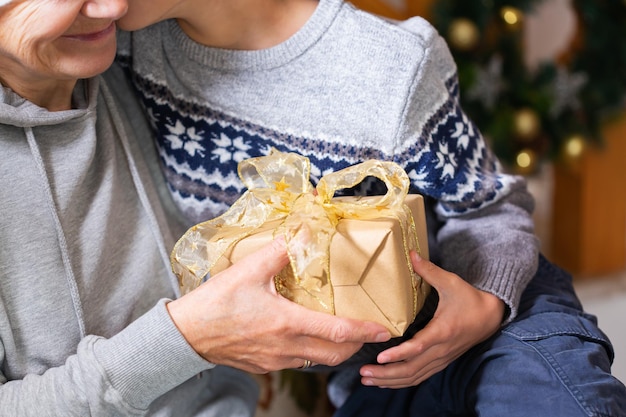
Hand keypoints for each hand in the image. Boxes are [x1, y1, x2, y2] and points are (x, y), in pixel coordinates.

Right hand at [166, 237, 390, 372]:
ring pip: (317, 361)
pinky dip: (310, 352)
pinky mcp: (263, 366)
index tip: (384, 331)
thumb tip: (305, 230)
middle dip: (356, 345)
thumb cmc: (216, 303)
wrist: (186, 334)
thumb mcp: (250, 270)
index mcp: (287, 324)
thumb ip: (281, 250)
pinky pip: (297, 362)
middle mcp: (286, 348)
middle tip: (367, 332)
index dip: (365, 332)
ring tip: (340, 332)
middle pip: (335, 355)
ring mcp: (275, 361)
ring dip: (334, 349)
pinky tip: (304, 335)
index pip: (338, 332)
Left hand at [359, 251, 504, 387]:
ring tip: (368, 380)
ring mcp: (442, 359)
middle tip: (364, 374)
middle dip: (386, 373)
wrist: (491, 316)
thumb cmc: (469, 298)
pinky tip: (385, 382)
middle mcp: (442, 349)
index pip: (419, 347)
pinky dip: (402, 382)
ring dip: (391, 381)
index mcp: (443, 330)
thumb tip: (410, 254)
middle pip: (412, 369)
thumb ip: (428, 270)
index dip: (399, 354)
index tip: (381, 357)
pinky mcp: (441, 362)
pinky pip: (420, 377)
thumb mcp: (451, 282)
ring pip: (415, 377)